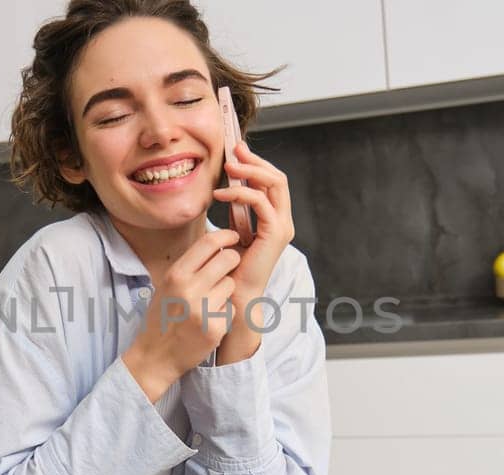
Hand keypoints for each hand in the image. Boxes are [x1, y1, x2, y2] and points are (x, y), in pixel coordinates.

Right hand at [122, 229, 241, 401]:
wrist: (155, 355)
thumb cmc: (162, 317)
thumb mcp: (167, 286)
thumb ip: (188, 266)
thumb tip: (215, 243)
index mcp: (176, 274)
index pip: (208, 242)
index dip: (226, 235)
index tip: (234, 236)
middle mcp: (189, 289)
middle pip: (227, 258)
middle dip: (232, 260)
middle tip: (228, 268)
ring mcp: (203, 309)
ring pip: (231, 284)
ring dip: (226, 291)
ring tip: (210, 303)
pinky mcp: (215, 328)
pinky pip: (231, 309)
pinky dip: (224, 314)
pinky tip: (209, 321)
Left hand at [211, 141, 294, 362]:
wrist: (233, 295)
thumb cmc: (229, 267)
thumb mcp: (232, 231)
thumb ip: (237, 210)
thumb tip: (229, 188)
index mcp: (274, 219)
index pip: (272, 182)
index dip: (256, 164)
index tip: (236, 151)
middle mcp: (282, 220)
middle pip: (277, 177)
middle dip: (255, 161)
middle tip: (234, 150)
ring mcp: (281, 226)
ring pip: (274, 184)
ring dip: (250, 171)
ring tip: (227, 169)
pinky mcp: (274, 233)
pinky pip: (260, 201)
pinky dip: (241, 192)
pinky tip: (221, 194)